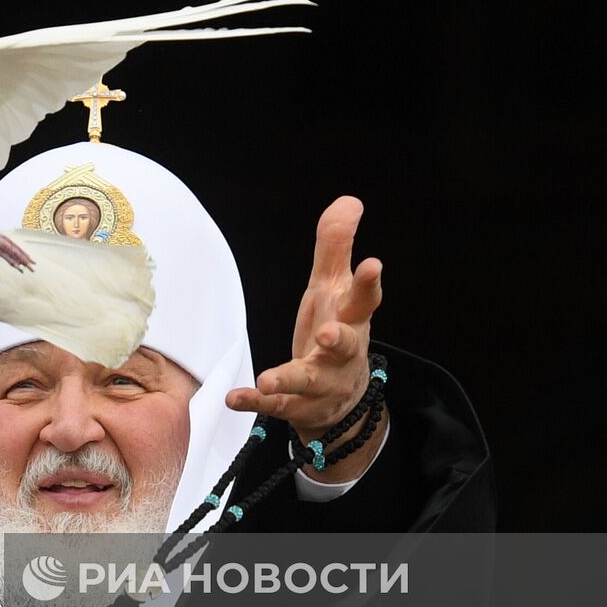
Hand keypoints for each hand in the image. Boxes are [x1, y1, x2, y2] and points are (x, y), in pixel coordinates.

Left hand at [225, 196, 384, 480]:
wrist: (339, 401)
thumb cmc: (335, 330)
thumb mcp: (333, 288)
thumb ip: (336, 247)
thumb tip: (350, 200)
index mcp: (351, 319)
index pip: (364, 299)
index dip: (368, 282)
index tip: (373, 264)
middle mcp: (341, 354)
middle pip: (347, 345)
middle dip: (340, 340)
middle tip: (329, 333)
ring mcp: (320, 383)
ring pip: (308, 381)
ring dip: (289, 378)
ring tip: (269, 379)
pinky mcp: (294, 405)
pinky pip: (273, 406)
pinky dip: (254, 402)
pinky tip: (233, 397)